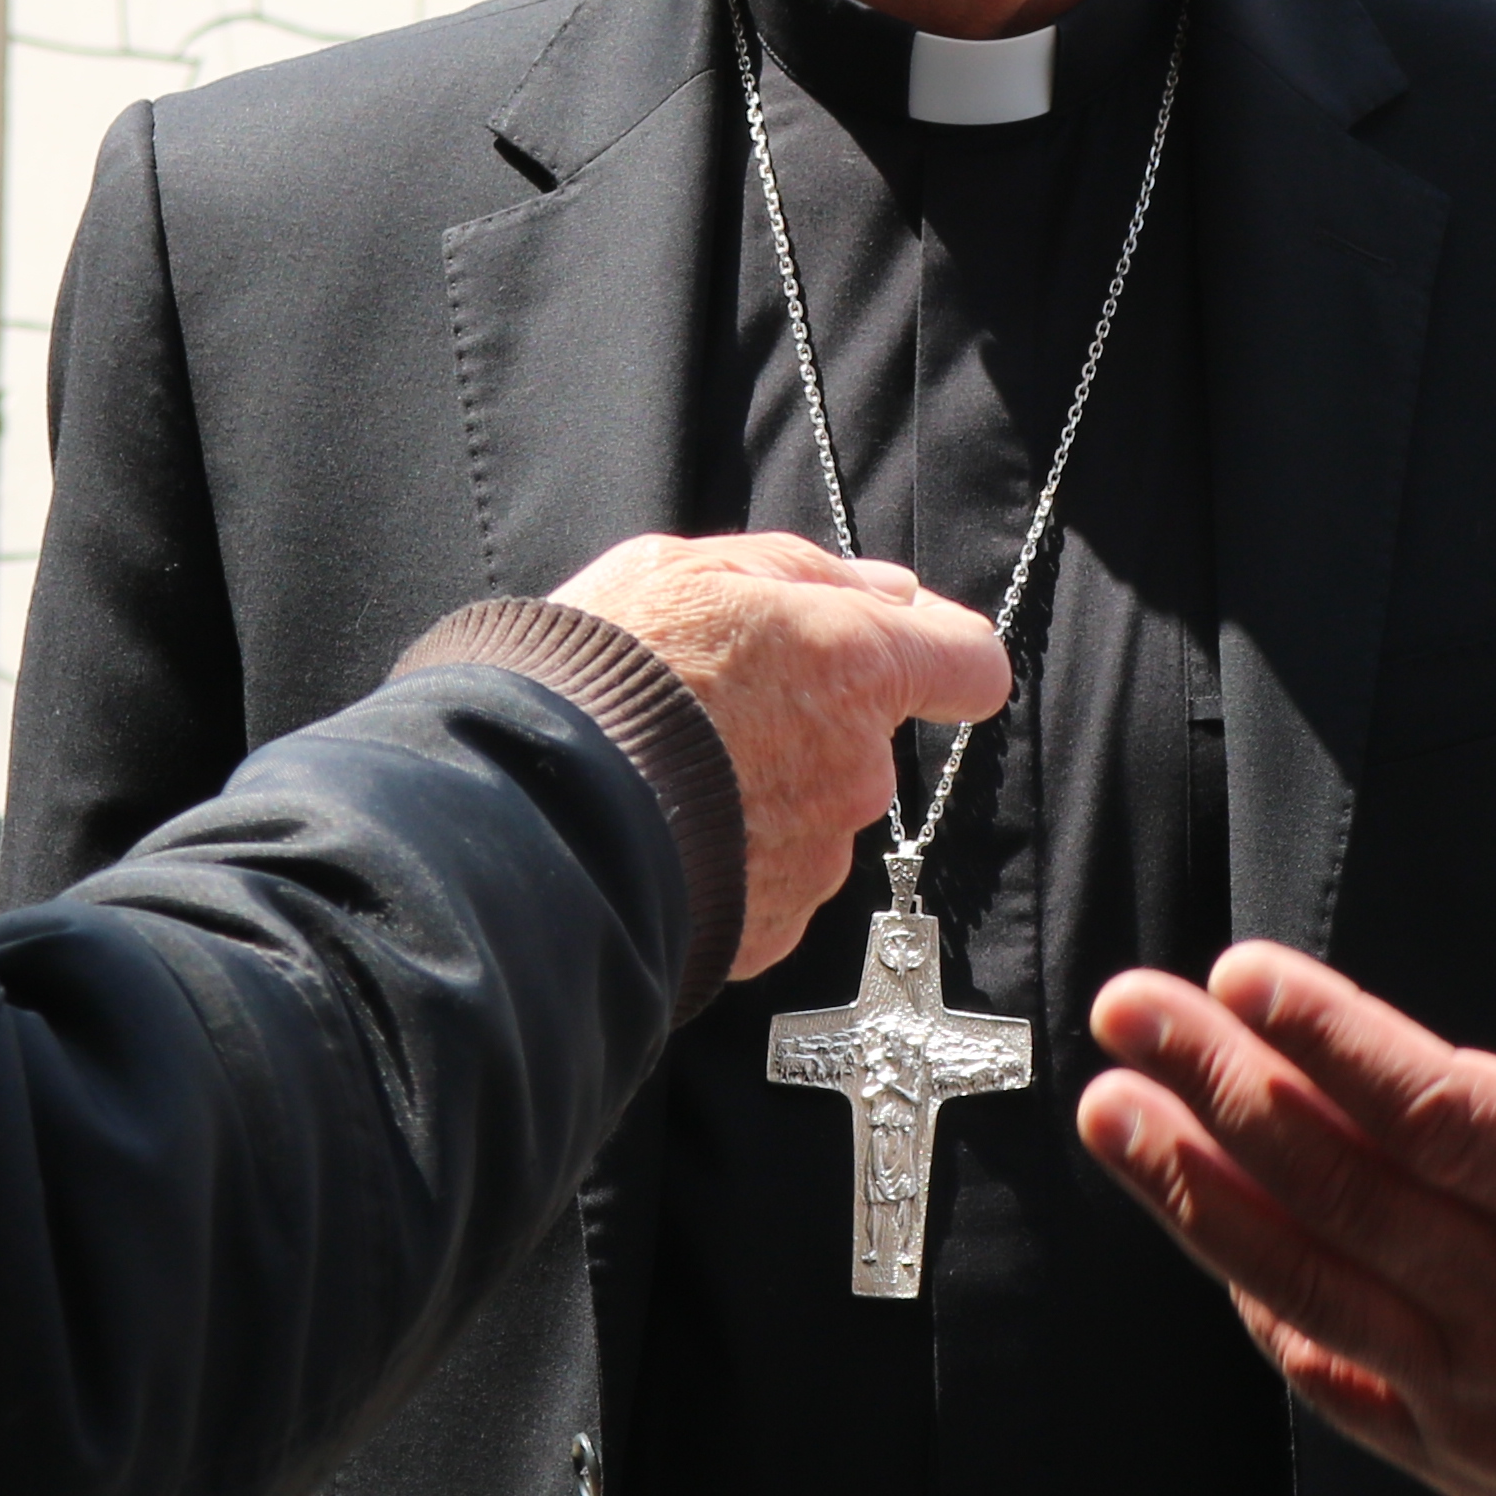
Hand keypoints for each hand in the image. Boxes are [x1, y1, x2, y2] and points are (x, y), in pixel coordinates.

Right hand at [551, 534, 1010, 977]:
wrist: (525, 805)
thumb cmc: (602, 673)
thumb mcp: (690, 568)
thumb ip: (809, 573)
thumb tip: (894, 592)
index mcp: (853, 667)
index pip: (970, 665)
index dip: (942, 658)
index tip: (912, 657)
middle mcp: (855, 770)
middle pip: (867, 744)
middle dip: (809, 725)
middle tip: (713, 708)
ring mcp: (815, 859)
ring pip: (814, 816)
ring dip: (764, 795)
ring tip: (670, 777)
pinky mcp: (770, 928)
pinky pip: (768, 882)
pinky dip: (730, 860)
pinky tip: (665, 834)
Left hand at [1073, 837, 1495, 1495]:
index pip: (1446, 1115)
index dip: (1335, 1044)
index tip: (1243, 973)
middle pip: (1347, 1188)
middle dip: (1223, 1089)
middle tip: (1129, 1009)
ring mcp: (1494, 1395)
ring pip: (1314, 1285)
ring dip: (1199, 1193)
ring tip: (1109, 1109)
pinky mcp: (1475, 1462)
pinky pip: (1340, 1384)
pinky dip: (1266, 1312)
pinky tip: (1206, 1238)